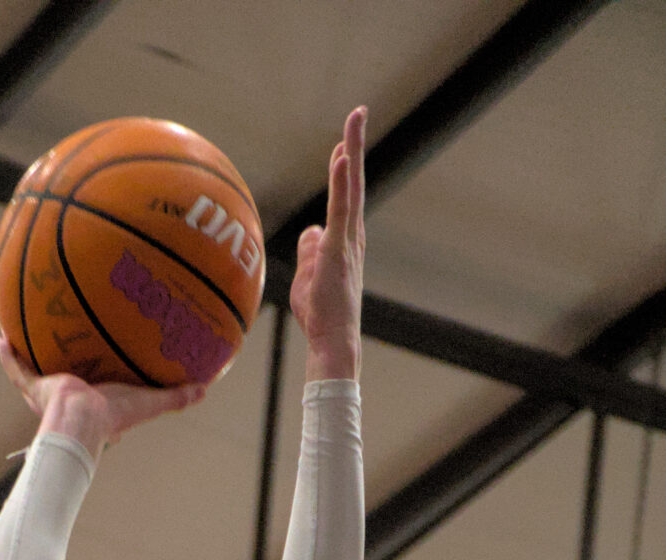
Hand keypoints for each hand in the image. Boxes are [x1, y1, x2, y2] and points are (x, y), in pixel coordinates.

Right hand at [0, 335, 204, 460]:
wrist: (82, 421)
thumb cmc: (114, 416)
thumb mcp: (149, 402)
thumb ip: (175, 397)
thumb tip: (204, 389)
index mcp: (92, 402)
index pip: (94, 388)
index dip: (98, 380)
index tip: (99, 367)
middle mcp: (67, 397)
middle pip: (62, 377)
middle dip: (60, 364)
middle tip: (61, 343)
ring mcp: (48, 392)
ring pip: (35, 371)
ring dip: (28, 355)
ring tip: (22, 333)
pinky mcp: (35, 387)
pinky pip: (17, 369)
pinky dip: (8, 356)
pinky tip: (2, 336)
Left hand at [292, 106, 364, 379]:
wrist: (333, 341)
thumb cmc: (320, 314)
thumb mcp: (307, 276)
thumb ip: (309, 250)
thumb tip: (310, 231)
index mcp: (344, 239)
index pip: (344, 194)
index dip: (344, 166)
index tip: (342, 141)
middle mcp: (352, 235)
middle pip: (354, 182)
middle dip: (354, 146)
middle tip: (358, 112)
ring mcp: (348, 241)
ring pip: (351, 189)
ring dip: (352, 153)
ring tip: (354, 121)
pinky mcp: (339, 250)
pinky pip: (341, 210)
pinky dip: (342, 184)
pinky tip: (342, 159)